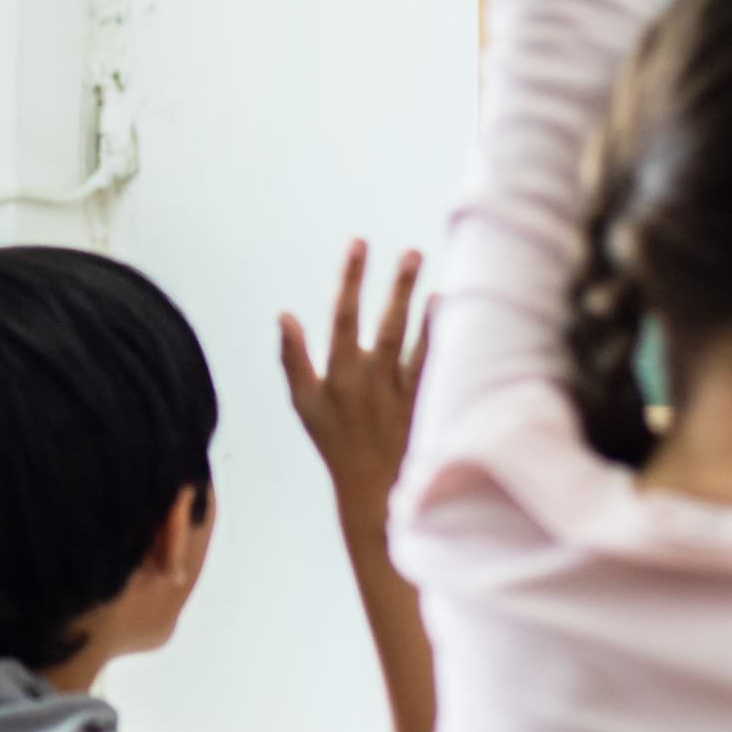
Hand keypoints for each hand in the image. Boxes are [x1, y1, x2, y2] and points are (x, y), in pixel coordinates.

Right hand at [280, 240, 431, 542]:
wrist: (374, 489)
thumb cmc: (335, 441)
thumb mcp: (303, 403)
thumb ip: (293, 357)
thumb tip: (284, 315)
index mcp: (340, 374)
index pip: (344, 315)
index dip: (350, 277)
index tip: (358, 243)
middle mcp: (372, 378)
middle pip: (388, 323)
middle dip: (398, 285)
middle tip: (411, 252)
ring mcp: (401, 391)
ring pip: (415, 340)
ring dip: (422, 303)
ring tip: (433, 272)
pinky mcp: (425, 402)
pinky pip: (436, 362)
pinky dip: (441, 334)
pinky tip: (446, 307)